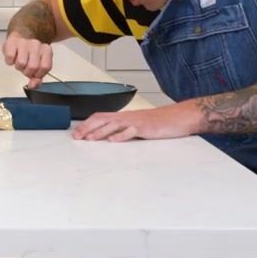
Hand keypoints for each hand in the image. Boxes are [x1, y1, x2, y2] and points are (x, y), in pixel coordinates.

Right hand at [3, 33, 52, 86]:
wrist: (19, 39)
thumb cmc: (29, 56)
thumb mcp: (37, 68)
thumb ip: (37, 79)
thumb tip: (32, 85)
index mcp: (46, 50)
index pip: (45, 67)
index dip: (38, 74)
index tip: (34, 73)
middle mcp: (36, 44)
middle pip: (33, 67)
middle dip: (27, 72)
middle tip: (25, 68)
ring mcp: (24, 42)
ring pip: (21, 63)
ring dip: (18, 67)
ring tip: (19, 62)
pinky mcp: (11, 42)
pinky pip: (10, 57)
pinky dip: (9, 62)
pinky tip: (12, 58)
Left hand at [72, 102, 199, 141]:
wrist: (180, 117)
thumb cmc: (159, 123)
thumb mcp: (137, 125)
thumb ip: (123, 130)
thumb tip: (108, 138)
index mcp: (124, 116)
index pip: (100, 117)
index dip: (87, 124)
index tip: (76, 133)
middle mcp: (128, 117)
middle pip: (103, 119)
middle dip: (88, 127)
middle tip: (76, 137)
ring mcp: (137, 122)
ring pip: (114, 124)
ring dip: (100, 132)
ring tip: (89, 139)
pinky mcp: (147, 128)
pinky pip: (132, 131)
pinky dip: (122, 135)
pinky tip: (113, 141)